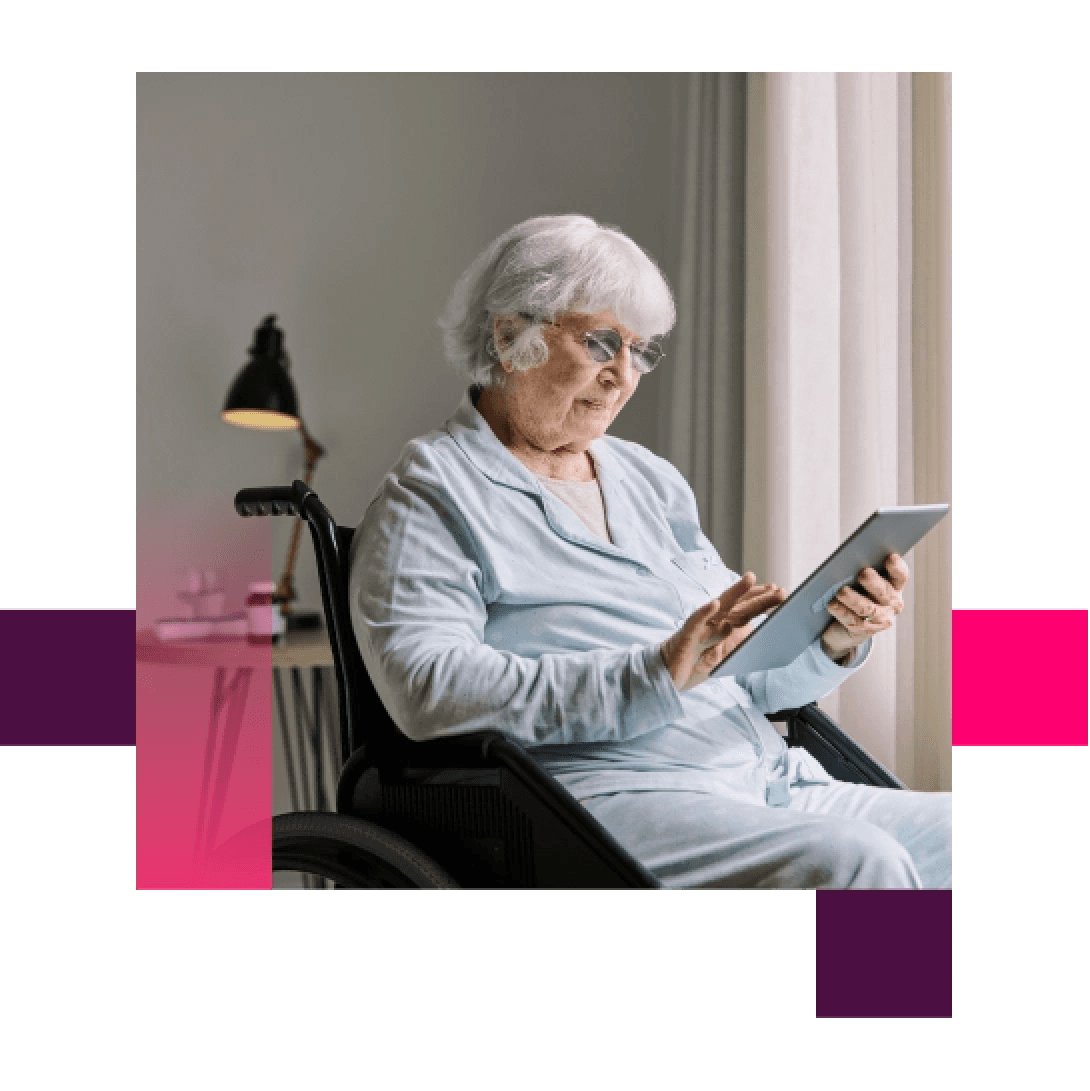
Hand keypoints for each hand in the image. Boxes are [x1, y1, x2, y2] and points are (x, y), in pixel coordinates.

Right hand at [660, 572, 786, 691]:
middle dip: (759, 597)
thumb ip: (739, 643)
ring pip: (720, 608)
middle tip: (778, 590)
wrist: (667, 677)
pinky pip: (696, 622)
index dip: (760, 598)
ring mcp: (700, 627)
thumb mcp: (723, 655)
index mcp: (721, 624)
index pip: (743, 608)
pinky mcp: (686, 636)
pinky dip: (705, 612)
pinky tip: (715, 604)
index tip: (778, 590)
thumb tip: (764, 638)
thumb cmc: (694, 663)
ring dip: (736, 593)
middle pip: (739, 606)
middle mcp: (712, 621)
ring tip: (749, 579)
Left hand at [821, 552, 909, 661]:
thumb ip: (861, 571)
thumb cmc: (854, 594)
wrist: (843, 627)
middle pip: (884, 592)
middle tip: (863, 572)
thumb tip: (850, 559)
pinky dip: (841, 611)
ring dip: (853, 599)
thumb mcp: (861, 582)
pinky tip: (832, 604)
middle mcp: (891, 604)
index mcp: (894, 587)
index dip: (896, 567)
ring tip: (841, 591)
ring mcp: (879, 620)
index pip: (900, 576)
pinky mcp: (863, 631)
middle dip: (873, 582)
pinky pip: (851, 620)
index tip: (889, 557)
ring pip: (866, 608)